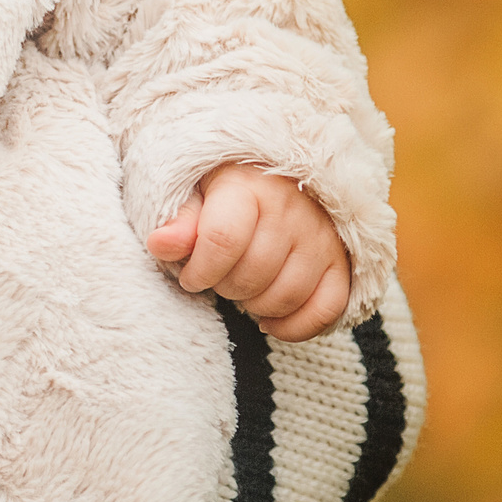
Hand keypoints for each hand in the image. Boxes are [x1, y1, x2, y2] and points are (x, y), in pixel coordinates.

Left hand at [147, 162, 350, 340]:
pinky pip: (326, 309)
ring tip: (240, 291)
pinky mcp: (341, 263)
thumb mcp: (195, 191)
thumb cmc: (228, 188)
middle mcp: (291, 213)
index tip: (189, 277)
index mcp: (248, 188)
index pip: (223, 239)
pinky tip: (268, 321)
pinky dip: (295, 327)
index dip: (200, 270)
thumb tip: (160, 245)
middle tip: (216, 279)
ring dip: (255, 306)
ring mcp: (321, 239)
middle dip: (224, 286)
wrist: (280, 175)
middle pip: (254, 273)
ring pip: (287, 295)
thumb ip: (179, 220)